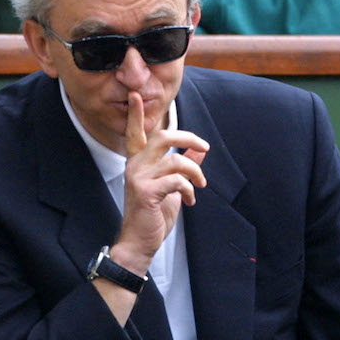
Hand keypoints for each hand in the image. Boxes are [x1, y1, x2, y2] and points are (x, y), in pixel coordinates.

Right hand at [112, 91, 208, 274]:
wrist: (139, 244)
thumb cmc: (153, 216)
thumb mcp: (172, 189)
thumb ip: (183, 168)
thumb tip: (199, 152)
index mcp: (138, 163)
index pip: (135, 133)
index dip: (136, 114)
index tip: (135, 95)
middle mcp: (135, 167)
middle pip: (163, 137)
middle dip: (187, 137)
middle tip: (205, 147)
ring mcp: (138, 178)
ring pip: (176, 160)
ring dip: (195, 172)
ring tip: (200, 185)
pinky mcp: (146, 192)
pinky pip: (177, 181)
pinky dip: (189, 189)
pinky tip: (190, 201)